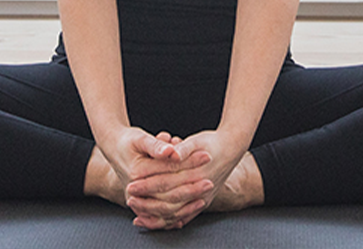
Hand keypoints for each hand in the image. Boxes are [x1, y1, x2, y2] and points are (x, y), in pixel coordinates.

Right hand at [89, 128, 211, 228]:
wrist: (113, 147)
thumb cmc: (128, 140)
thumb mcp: (140, 138)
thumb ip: (156, 145)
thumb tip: (172, 151)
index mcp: (136, 173)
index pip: (168, 171)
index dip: (188, 163)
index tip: (206, 156)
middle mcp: (136, 191)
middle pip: (169, 193)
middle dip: (191, 187)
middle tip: (210, 181)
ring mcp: (139, 200)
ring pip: (166, 208)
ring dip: (186, 202)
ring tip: (205, 194)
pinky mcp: (142, 203)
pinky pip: (162, 214)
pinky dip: (177, 212)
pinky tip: (191, 207)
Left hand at [126, 130, 243, 228]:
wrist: (233, 147)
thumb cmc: (212, 142)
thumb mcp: (197, 140)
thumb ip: (183, 148)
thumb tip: (171, 153)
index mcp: (196, 174)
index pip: (167, 182)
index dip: (148, 184)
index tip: (132, 184)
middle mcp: (200, 190)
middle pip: (169, 201)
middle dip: (147, 202)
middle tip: (129, 199)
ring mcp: (203, 199)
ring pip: (176, 214)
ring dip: (156, 216)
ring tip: (137, 215)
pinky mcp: (203, 202)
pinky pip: (184, 217)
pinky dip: (169, 222)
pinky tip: (156, 222)